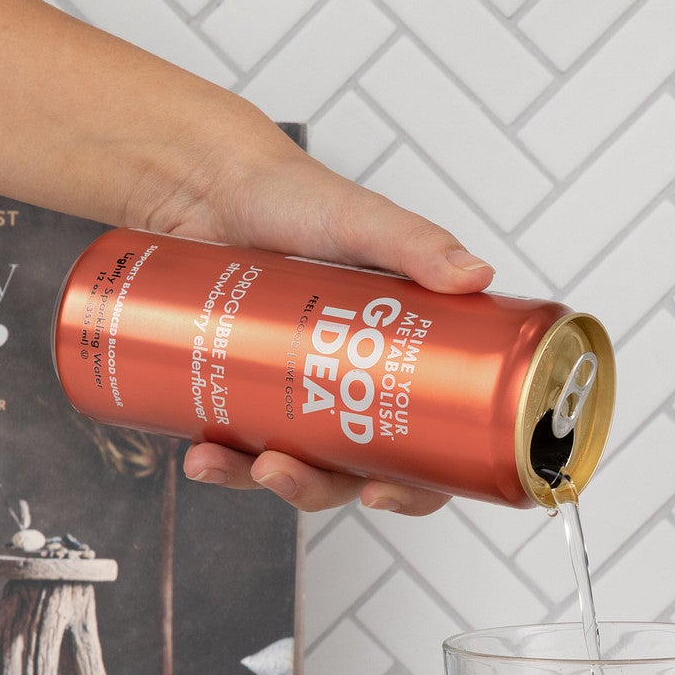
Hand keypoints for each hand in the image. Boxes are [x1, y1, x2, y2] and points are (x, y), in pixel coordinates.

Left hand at [148, 140, 493, 515]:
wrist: (212, 182)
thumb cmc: (296, 196)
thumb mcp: (361, 219)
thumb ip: (417, 244)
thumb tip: (476, 276)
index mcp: (403, 361)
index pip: (432, 447)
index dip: (416, 487)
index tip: (383, 492)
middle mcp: (354, 385)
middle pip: (354, 471)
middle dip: (317, 489)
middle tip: (284, 471)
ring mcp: (296, 392)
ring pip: (294, 466)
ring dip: (260, 482)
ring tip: (222, 461)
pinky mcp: (242, 389)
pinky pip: (238, 446)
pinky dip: (219, 461)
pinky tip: (199, 456)